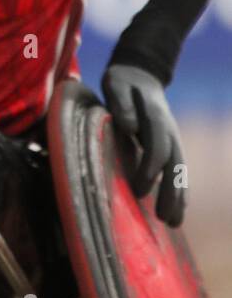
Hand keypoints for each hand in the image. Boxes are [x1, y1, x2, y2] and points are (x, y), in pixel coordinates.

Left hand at [102, 65, 185, 225]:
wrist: (140, 75)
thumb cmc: (123, 81)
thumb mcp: (116, 84)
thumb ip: (121, 104)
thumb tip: (128, 127)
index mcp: (156, 118)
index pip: (157, 150)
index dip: (149, 171)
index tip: (139, 192)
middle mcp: (169, 132)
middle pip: (175, 166)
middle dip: (172, 194)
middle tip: (166, 220)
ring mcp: (173, 140)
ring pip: (180, 172)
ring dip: (179, 197)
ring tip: (174, 223)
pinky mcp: (169, 146)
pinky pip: (176, 171)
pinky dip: (178, 190)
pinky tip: (174, 211)